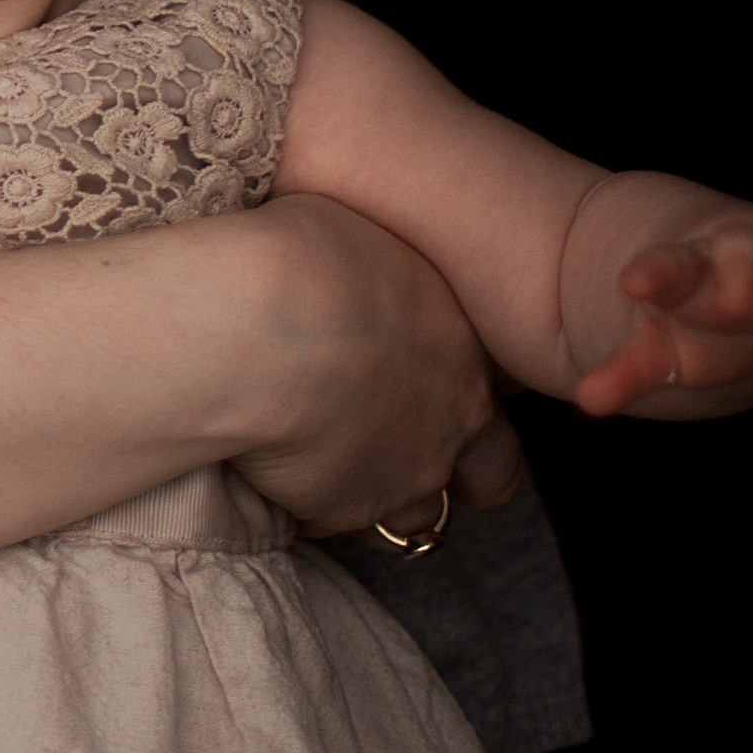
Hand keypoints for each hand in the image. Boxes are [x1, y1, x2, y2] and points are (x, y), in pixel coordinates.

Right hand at [226, 194, 516, 538]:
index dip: (461, 398)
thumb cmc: (304, 257)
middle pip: (492, 477)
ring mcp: (405, 475)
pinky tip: (273, 468)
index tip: (415, 383)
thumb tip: (342, 256)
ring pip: (418, 518)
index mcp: (461, 346)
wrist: (260, 326)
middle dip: (459, 469)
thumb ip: (369, 267)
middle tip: (399, 444)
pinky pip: (336, 523)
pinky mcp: (346, 510)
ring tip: (328, 463)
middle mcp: (451, 420)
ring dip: (385, 497)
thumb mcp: (354, 228)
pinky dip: (313, 506)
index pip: (492, 395)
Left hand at [573, 208, 752, 418]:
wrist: (744, 294)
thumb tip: (587, 401)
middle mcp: (747, 257)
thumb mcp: (659, 350)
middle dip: (738, 269)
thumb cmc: (692, 320)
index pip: (671, 264)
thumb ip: (625, 374)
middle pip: (742, 254)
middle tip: (733, 300)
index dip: (656, 272)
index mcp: (689, 265)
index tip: (632, 284)